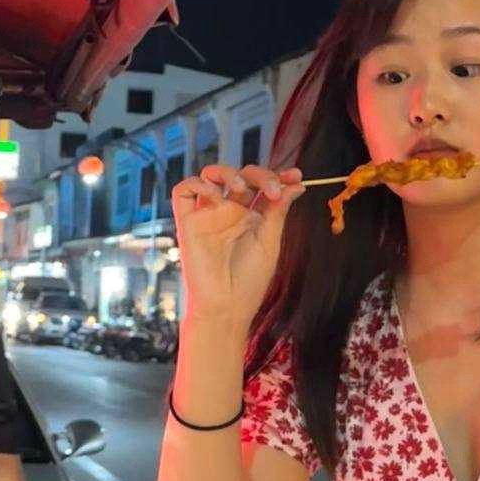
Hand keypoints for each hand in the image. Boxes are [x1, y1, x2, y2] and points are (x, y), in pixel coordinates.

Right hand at [171, 163, 306, 328]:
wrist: (227, 307)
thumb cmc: (249, 281)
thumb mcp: (270, 241)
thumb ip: (278, 210)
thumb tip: (295, 184)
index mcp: (251, 217)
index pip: (262, 186)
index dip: (278, 176)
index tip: (296, 175)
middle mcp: (229, 212)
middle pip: (242, 176)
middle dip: (261, 174)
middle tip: (273, 189)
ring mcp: (208, 215)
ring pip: (211, 175)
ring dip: (229, 173)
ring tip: (242, 188)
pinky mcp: (187, 222)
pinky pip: (183, 191)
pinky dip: (197, 184)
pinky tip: (215, 195)